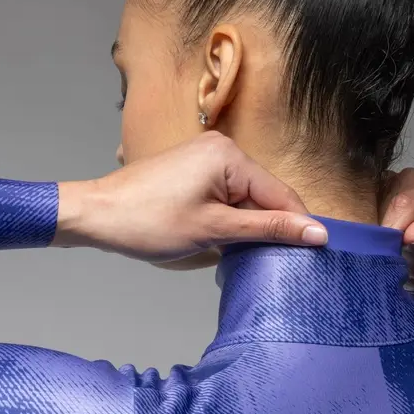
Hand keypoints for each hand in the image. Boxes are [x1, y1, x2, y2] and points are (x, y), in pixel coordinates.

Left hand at [53, 132, 327, 261]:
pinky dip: (231, 220)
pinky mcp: (196, 172)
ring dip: (249, 227)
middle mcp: (223, 149)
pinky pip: (228, 197)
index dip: (298, 228)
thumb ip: (268, 228)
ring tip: (243, 255)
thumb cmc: (148, 222)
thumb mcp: (215, 230)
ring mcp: (208, 159)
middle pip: (266, 196)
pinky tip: (225, 241)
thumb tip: (317, 234)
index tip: (311, 259)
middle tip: (271, 264)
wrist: (96, 216)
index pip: (283, 195)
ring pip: (247, 199)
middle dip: (270, 228)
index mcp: (231, 156)